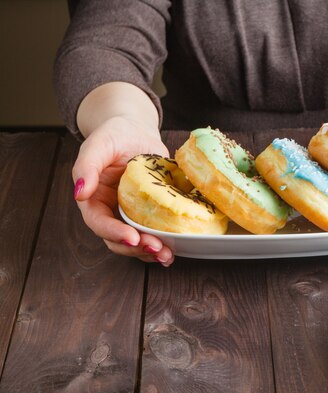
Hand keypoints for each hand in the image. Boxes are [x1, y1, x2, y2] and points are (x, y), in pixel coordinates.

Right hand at [72, 116, 174, 264]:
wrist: (136, 133)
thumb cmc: (115, 135)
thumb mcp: (99, 144)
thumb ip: (86, 167)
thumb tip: (80, 193)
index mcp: (93, 199)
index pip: (99, 223)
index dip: (114, 233)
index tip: (132, 238)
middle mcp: (111, 212)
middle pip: (118, 240)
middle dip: (137, 248)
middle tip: (157, 249)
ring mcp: (131, 215)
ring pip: (137, 242)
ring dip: (151, 252)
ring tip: (168, 255)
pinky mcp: (150, 214)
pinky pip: (154, 233)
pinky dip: (164, 244)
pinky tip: (176, 249)